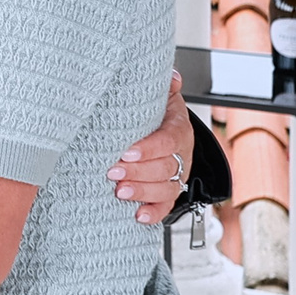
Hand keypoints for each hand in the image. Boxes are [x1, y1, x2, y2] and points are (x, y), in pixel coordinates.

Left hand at [109, 71, 194, 225]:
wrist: (168, 131)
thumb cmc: (158, 114)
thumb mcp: (161, 96)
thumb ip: (164, 86)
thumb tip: (173, 78)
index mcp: (179, 129)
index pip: (168, 140)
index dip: (149, 148)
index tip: (127, 152)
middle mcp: (182, 155)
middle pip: (166, 168)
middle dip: (138, 172)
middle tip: (113, 172)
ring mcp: (178, 175)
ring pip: (167, 189)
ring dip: (143, 192)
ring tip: (119, 191)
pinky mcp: (170, 192)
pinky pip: (167, 207)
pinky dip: (154, 214)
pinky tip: (138, 216)